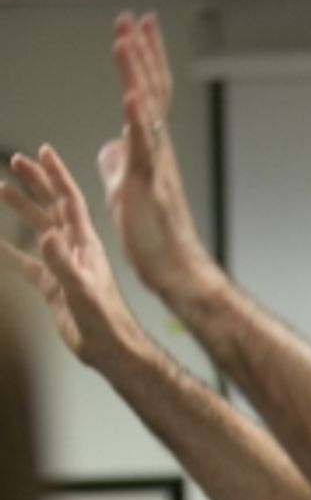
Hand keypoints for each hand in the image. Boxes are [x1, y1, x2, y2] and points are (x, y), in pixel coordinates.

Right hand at [0, 145, 148, 371]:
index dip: (56, 174)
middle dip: (36, 182)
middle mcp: (74, 249)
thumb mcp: (81, 289)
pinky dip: (9, 252)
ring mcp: (63, 265)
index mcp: (84, 243)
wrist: (109, 348)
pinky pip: (26, 263)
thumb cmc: (104, 319)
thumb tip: (46, 235)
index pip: (68, 200)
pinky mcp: (53, 285)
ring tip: (1, 189)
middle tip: (15, 161)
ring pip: (39, 228)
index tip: (42, 151)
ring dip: (22, 208)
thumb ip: (63, 263)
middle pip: (52, 206)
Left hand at [99, 10, 217, 308]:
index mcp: (150, 149)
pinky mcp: (149, 183)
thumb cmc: (153, 237)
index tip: (136, 27)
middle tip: (133, 16)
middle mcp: (158, 148)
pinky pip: (143, 145)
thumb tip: (108, 145)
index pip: (146, 93)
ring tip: (126, 36)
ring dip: (135, 70)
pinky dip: (136, 117)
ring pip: (146, 107)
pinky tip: (130, 93)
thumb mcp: (125, 191)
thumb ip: (117, 164)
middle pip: (150, 88)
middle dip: (141, 51)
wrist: (174, 269)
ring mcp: (155, 163)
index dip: (141, 59)